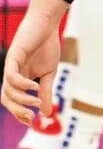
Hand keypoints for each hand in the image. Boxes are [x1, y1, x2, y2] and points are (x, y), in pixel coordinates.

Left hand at [2, 0, 66, 123]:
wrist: (46, 25)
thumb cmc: (47, 47)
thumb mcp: (49, 74)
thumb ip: (46, 93)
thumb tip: (46, 114)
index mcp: (20, 80)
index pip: (13, 101)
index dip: (19, 113)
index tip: (32, 122)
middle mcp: (12, 75)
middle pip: (6, 99)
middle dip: (16, 112)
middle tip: (31, 118)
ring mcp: (11, 67)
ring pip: (7, 91)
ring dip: (22, 100)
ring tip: (36, 103)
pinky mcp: (13, 57)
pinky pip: (12, 76)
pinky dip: (22, 85)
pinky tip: (34, 87)